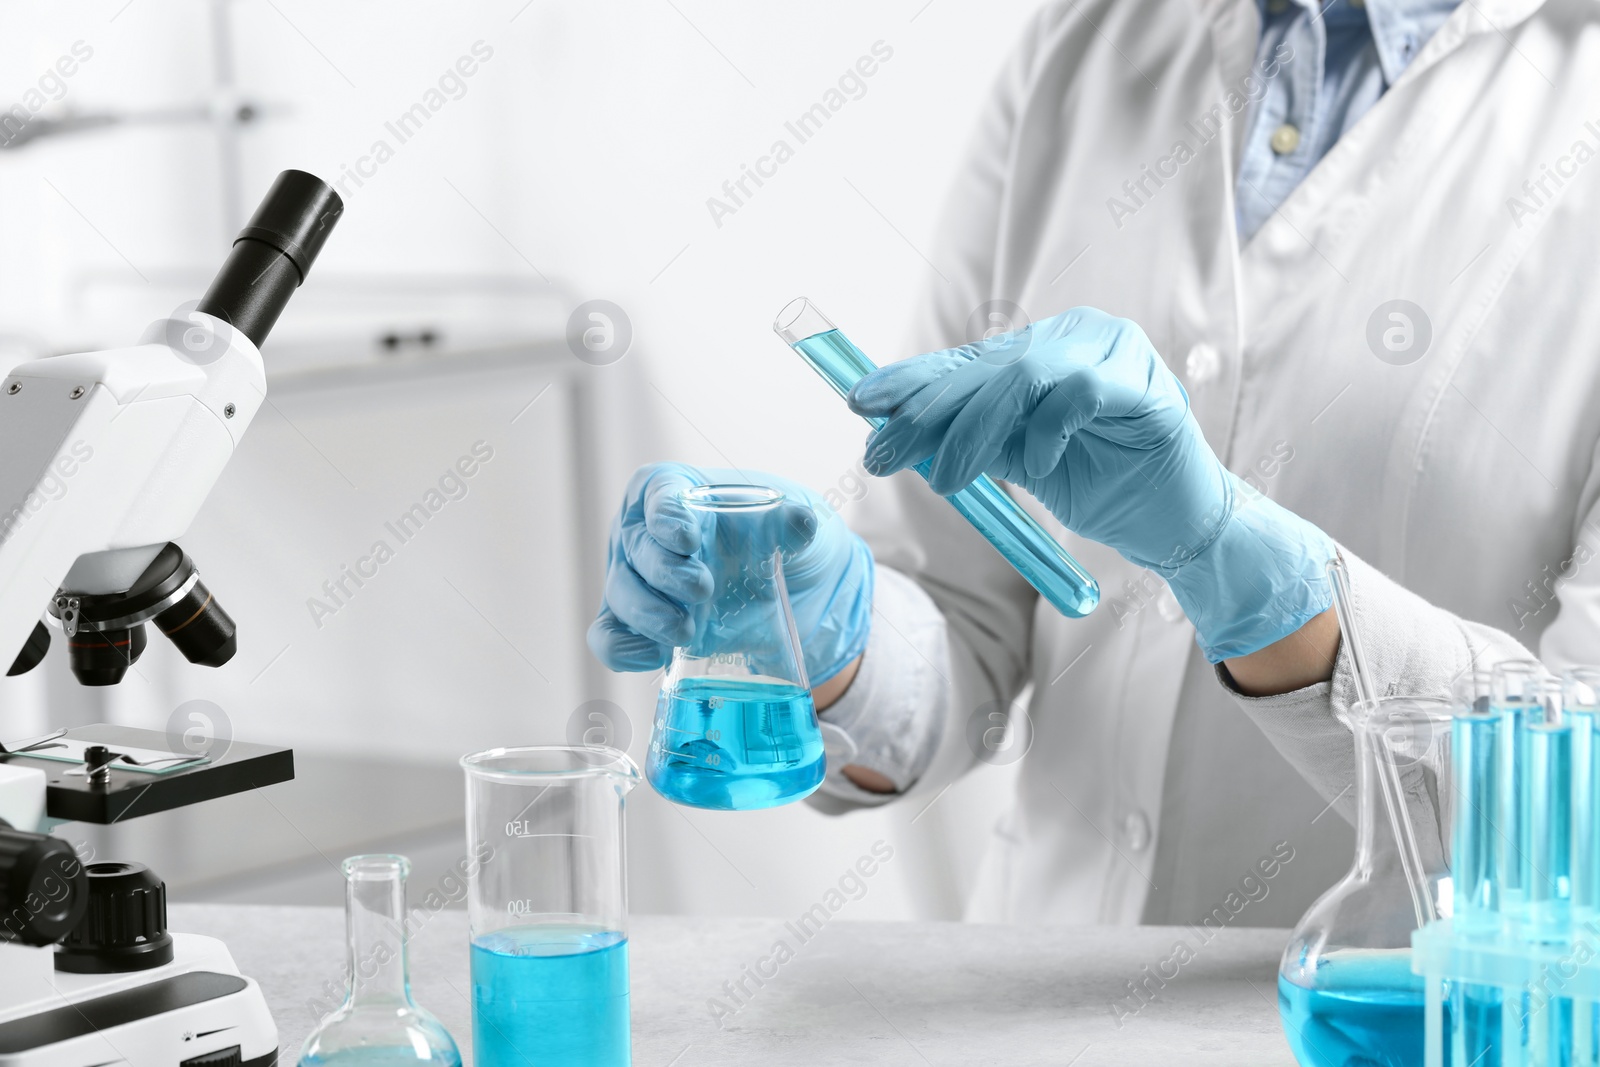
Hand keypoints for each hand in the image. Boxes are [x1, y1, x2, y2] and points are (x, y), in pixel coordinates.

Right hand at [587, 463, 873, 684]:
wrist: (790, 590)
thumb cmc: (778, 539)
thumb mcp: (794, 526)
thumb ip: (793, 523)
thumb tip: (800, 522)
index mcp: (674, 490)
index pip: (657, 494)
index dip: (666, 516)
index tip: (688, 540)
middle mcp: (644, 531)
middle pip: (636, 548)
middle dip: (664, 572)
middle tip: (702, 590)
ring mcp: (635, 578)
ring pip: (620, 593)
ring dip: (647, 614)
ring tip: (685, 632)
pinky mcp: (637, 623)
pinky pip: (610, 635)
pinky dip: (622, 650)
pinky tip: (653, 658)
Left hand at [849, 307, 1333, 661]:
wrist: (1171, 524)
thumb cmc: (1100, 486)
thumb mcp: (1019, 463)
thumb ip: (970, 439)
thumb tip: (894, 431)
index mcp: (1044, 350)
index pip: (967, 361)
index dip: (912, 381)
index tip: (862, 406)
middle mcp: (1076, 337)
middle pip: (986, 367)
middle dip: (926, 412)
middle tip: (882, 453)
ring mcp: (1115, 352)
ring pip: (1024, 375)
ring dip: (974, 429)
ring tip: (946, 479)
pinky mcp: (1145, 384)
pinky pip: (1078, 392)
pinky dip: (1048, 429)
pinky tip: (1039, 462)